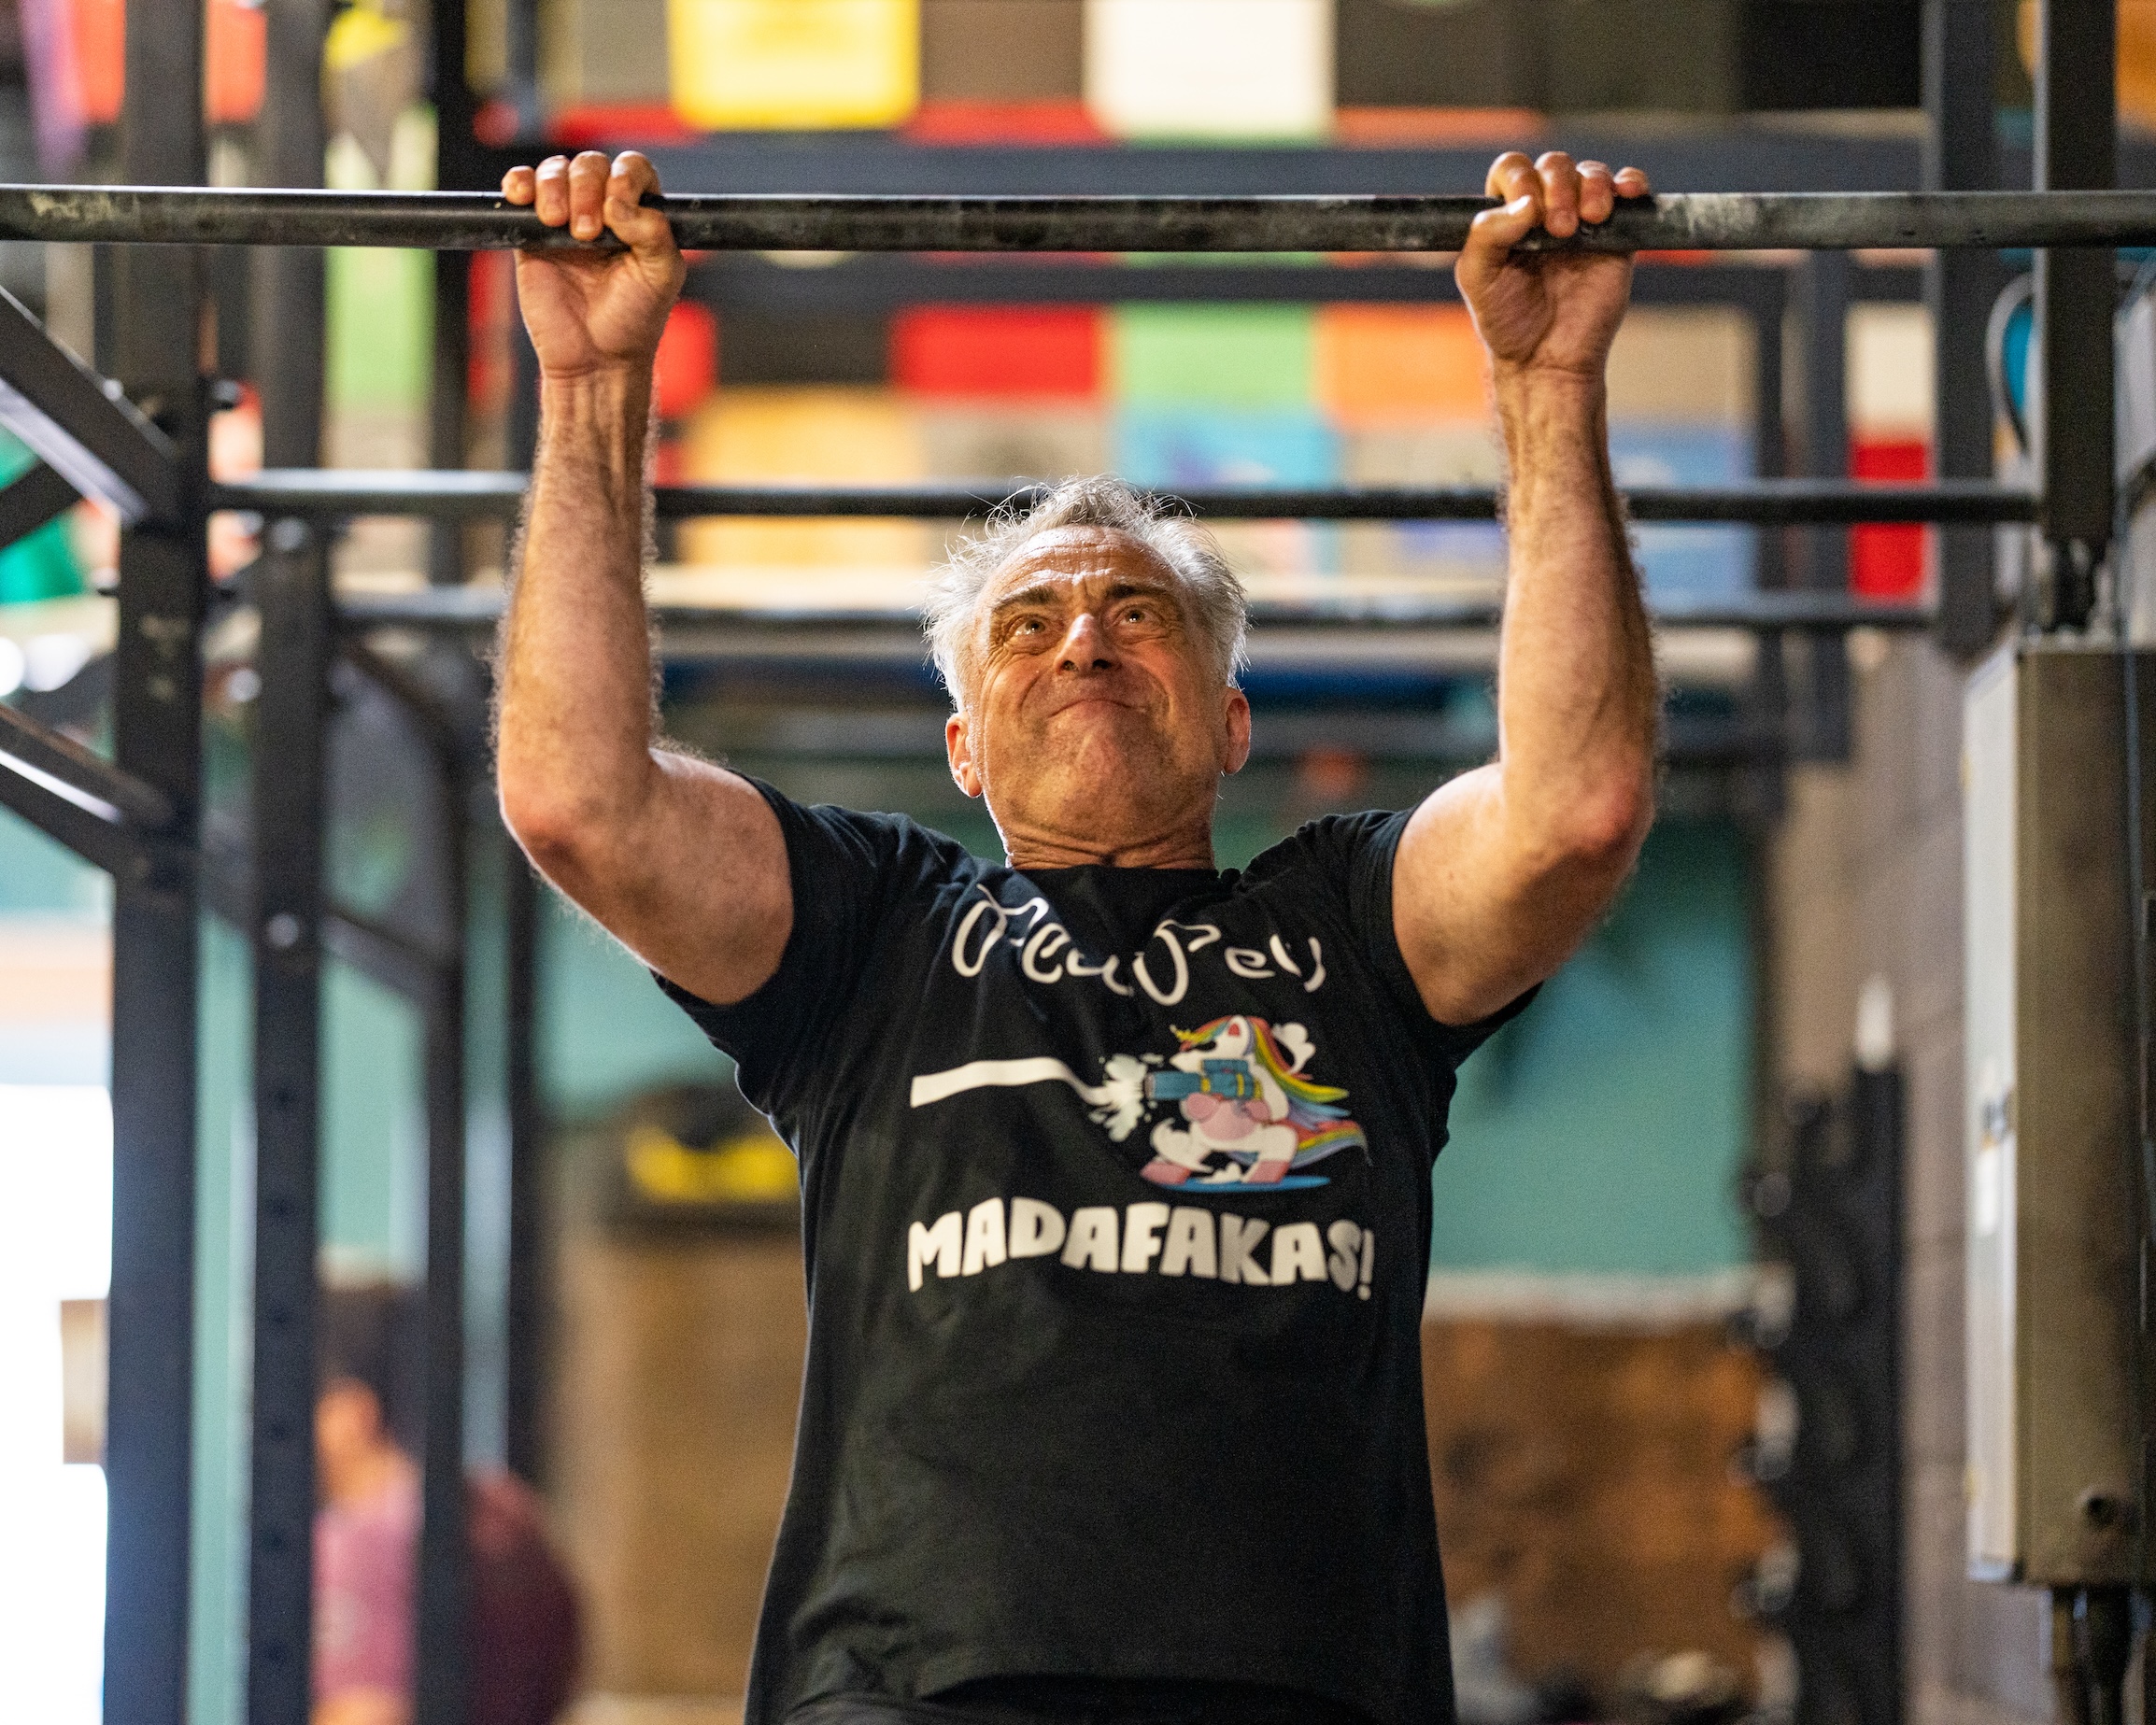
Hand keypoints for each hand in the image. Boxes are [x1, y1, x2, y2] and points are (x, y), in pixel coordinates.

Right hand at [501, 151, 685, 382]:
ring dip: (554, 186)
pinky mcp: (532, 231)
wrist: (594, 357)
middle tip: (587, 233)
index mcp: (638, 213)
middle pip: (590, 164)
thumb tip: (618, 201)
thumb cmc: (634, 319)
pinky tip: (522, 197)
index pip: (631, 168)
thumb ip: (654, 232)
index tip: (617, 209)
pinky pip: (520, 188)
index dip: (623, 177)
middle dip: (587, 188)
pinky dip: (519, 182)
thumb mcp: (661, 275)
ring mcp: (565, 216)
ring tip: (558, 225)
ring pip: (555, 170)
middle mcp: (603, 208)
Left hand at [1455, 151, 1648, 381]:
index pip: (1513, 169)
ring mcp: (1583, 218)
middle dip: (1558, 188)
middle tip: (1559, 230)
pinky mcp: (1616, 233)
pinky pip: (1628, 190)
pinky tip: (1626, 195)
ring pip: (1591, 172)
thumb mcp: (1478, 279)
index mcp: (1508, 214)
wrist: (1547, 358)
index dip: (1522, 180)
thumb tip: (1527, 203)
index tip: (1529, 213)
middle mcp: (1545, 209)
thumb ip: (1485, 236)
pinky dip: (1631, 183)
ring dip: (1592, 185)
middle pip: (1555, 165)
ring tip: (1589, 220)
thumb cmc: (1508, 320)